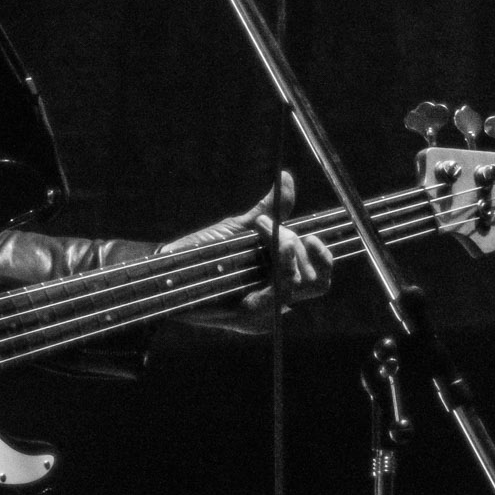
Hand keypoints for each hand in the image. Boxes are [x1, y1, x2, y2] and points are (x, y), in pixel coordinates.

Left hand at [162, 170, 334, 332]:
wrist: (169, 269)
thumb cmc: (204, 251)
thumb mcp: (242, 227)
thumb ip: (270, 209)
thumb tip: (286, 177)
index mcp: (279, 285)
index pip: (320, 281)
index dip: (325, 257)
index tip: (310, 235)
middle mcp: (274, 304)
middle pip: (313, 283)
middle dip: (297, 246)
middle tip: (269, 226)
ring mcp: (261, 315)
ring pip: (294, 286)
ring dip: (283, 249)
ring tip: (260, 228)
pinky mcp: (244, 318)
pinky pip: (273, 294)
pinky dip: (272, 263)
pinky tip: (261, 243)